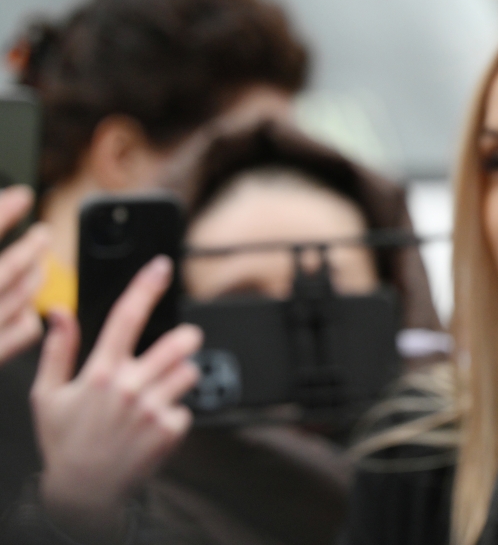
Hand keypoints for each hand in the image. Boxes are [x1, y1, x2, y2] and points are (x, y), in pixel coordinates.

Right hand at [0, 185, 48, 364]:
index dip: (1, 215)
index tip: (20, 196)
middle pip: (3, 270)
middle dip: (29, 248)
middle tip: (42, 233)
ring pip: (16, 301)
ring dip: (33, 278)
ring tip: (40, 264)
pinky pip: (18, 335)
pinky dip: (28, 317)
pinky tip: (28, 308)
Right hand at [31, 256, 201, 541]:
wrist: (83, 492)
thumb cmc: (64, 441)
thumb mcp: (47, 395)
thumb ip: (58, 350)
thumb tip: (59, 312)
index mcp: (100, 372)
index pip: (126, 317)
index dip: (146, 287)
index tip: (162, 267)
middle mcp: (129, 387)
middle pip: (179, 343)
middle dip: (185, 341)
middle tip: (180, 347)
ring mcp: (152, 408)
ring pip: (190, 372)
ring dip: (180, 378)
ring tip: (155, 397)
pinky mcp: (170, 430)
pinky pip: (187, 408)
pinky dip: (174, 415)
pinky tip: (152, 428)